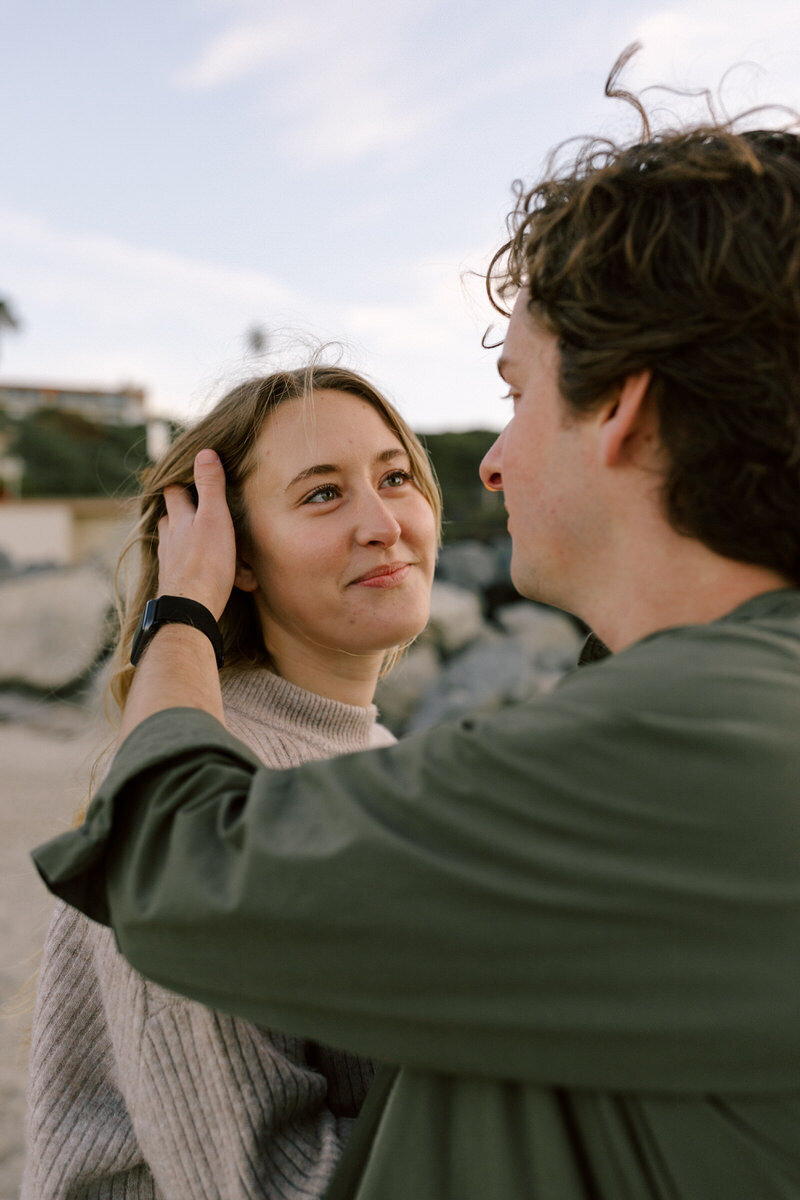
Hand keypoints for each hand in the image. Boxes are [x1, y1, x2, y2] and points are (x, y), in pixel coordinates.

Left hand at [158, 450, 235, 620]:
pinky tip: (206, 572)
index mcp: (179, 520)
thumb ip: (211, 486)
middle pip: (168, 518)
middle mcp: (170, 539)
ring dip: (184, 539)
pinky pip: (185, 569)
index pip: (173, 492)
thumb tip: (204, 452)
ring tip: (200, 538)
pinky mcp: (176, 583)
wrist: (191, 608)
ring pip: (173, 543)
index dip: (179, 482)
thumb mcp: (214, 517)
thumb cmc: (206, 563)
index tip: (186, 474)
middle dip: (179, 510)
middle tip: (193, 506)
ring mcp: (170, 562)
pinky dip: (194, 566)